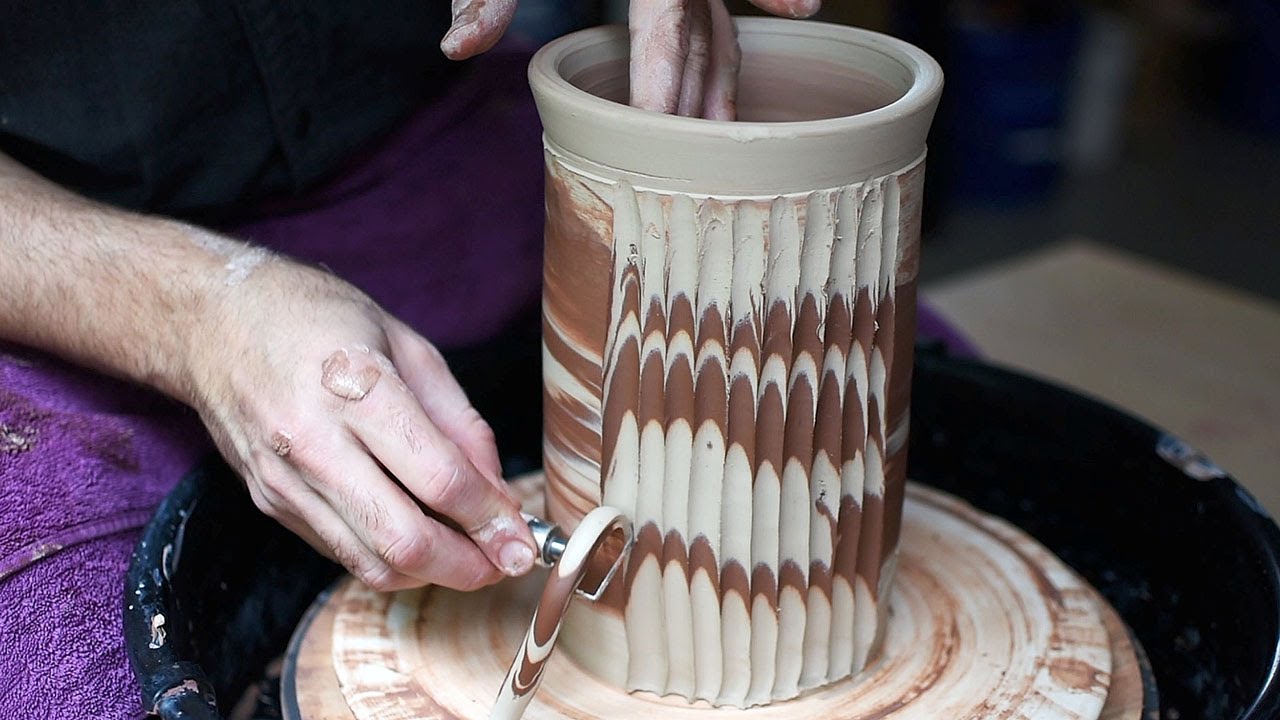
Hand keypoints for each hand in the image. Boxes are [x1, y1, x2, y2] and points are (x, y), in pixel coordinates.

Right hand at [185, 258, 536, 591]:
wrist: (211, 320)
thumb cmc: (317, 318)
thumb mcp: (407, 344)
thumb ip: (459, 421)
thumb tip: (496, 489)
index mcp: (357, 388)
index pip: (439, 479)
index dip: (491, 519)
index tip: (523, 540)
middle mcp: (314, 442)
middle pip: (404, 538)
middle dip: (467, 566)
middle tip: (502, 563)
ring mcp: (284, 479)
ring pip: (370, 561)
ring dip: (430, 573)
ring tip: (469, 558)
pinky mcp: (268, 501)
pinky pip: (340, 551)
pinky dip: (387, 557)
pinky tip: (417, 538)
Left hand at [438, 0, 820, 119]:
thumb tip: (455, 50)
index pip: (663, 30)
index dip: (662, 86)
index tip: (655, 136)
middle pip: (697, 37)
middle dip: (692, 103)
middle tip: (691, 166)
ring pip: (721, 23)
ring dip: (723, 82)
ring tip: (726, 138)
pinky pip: (722, 3)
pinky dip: (744, 27)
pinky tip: (774, 43)